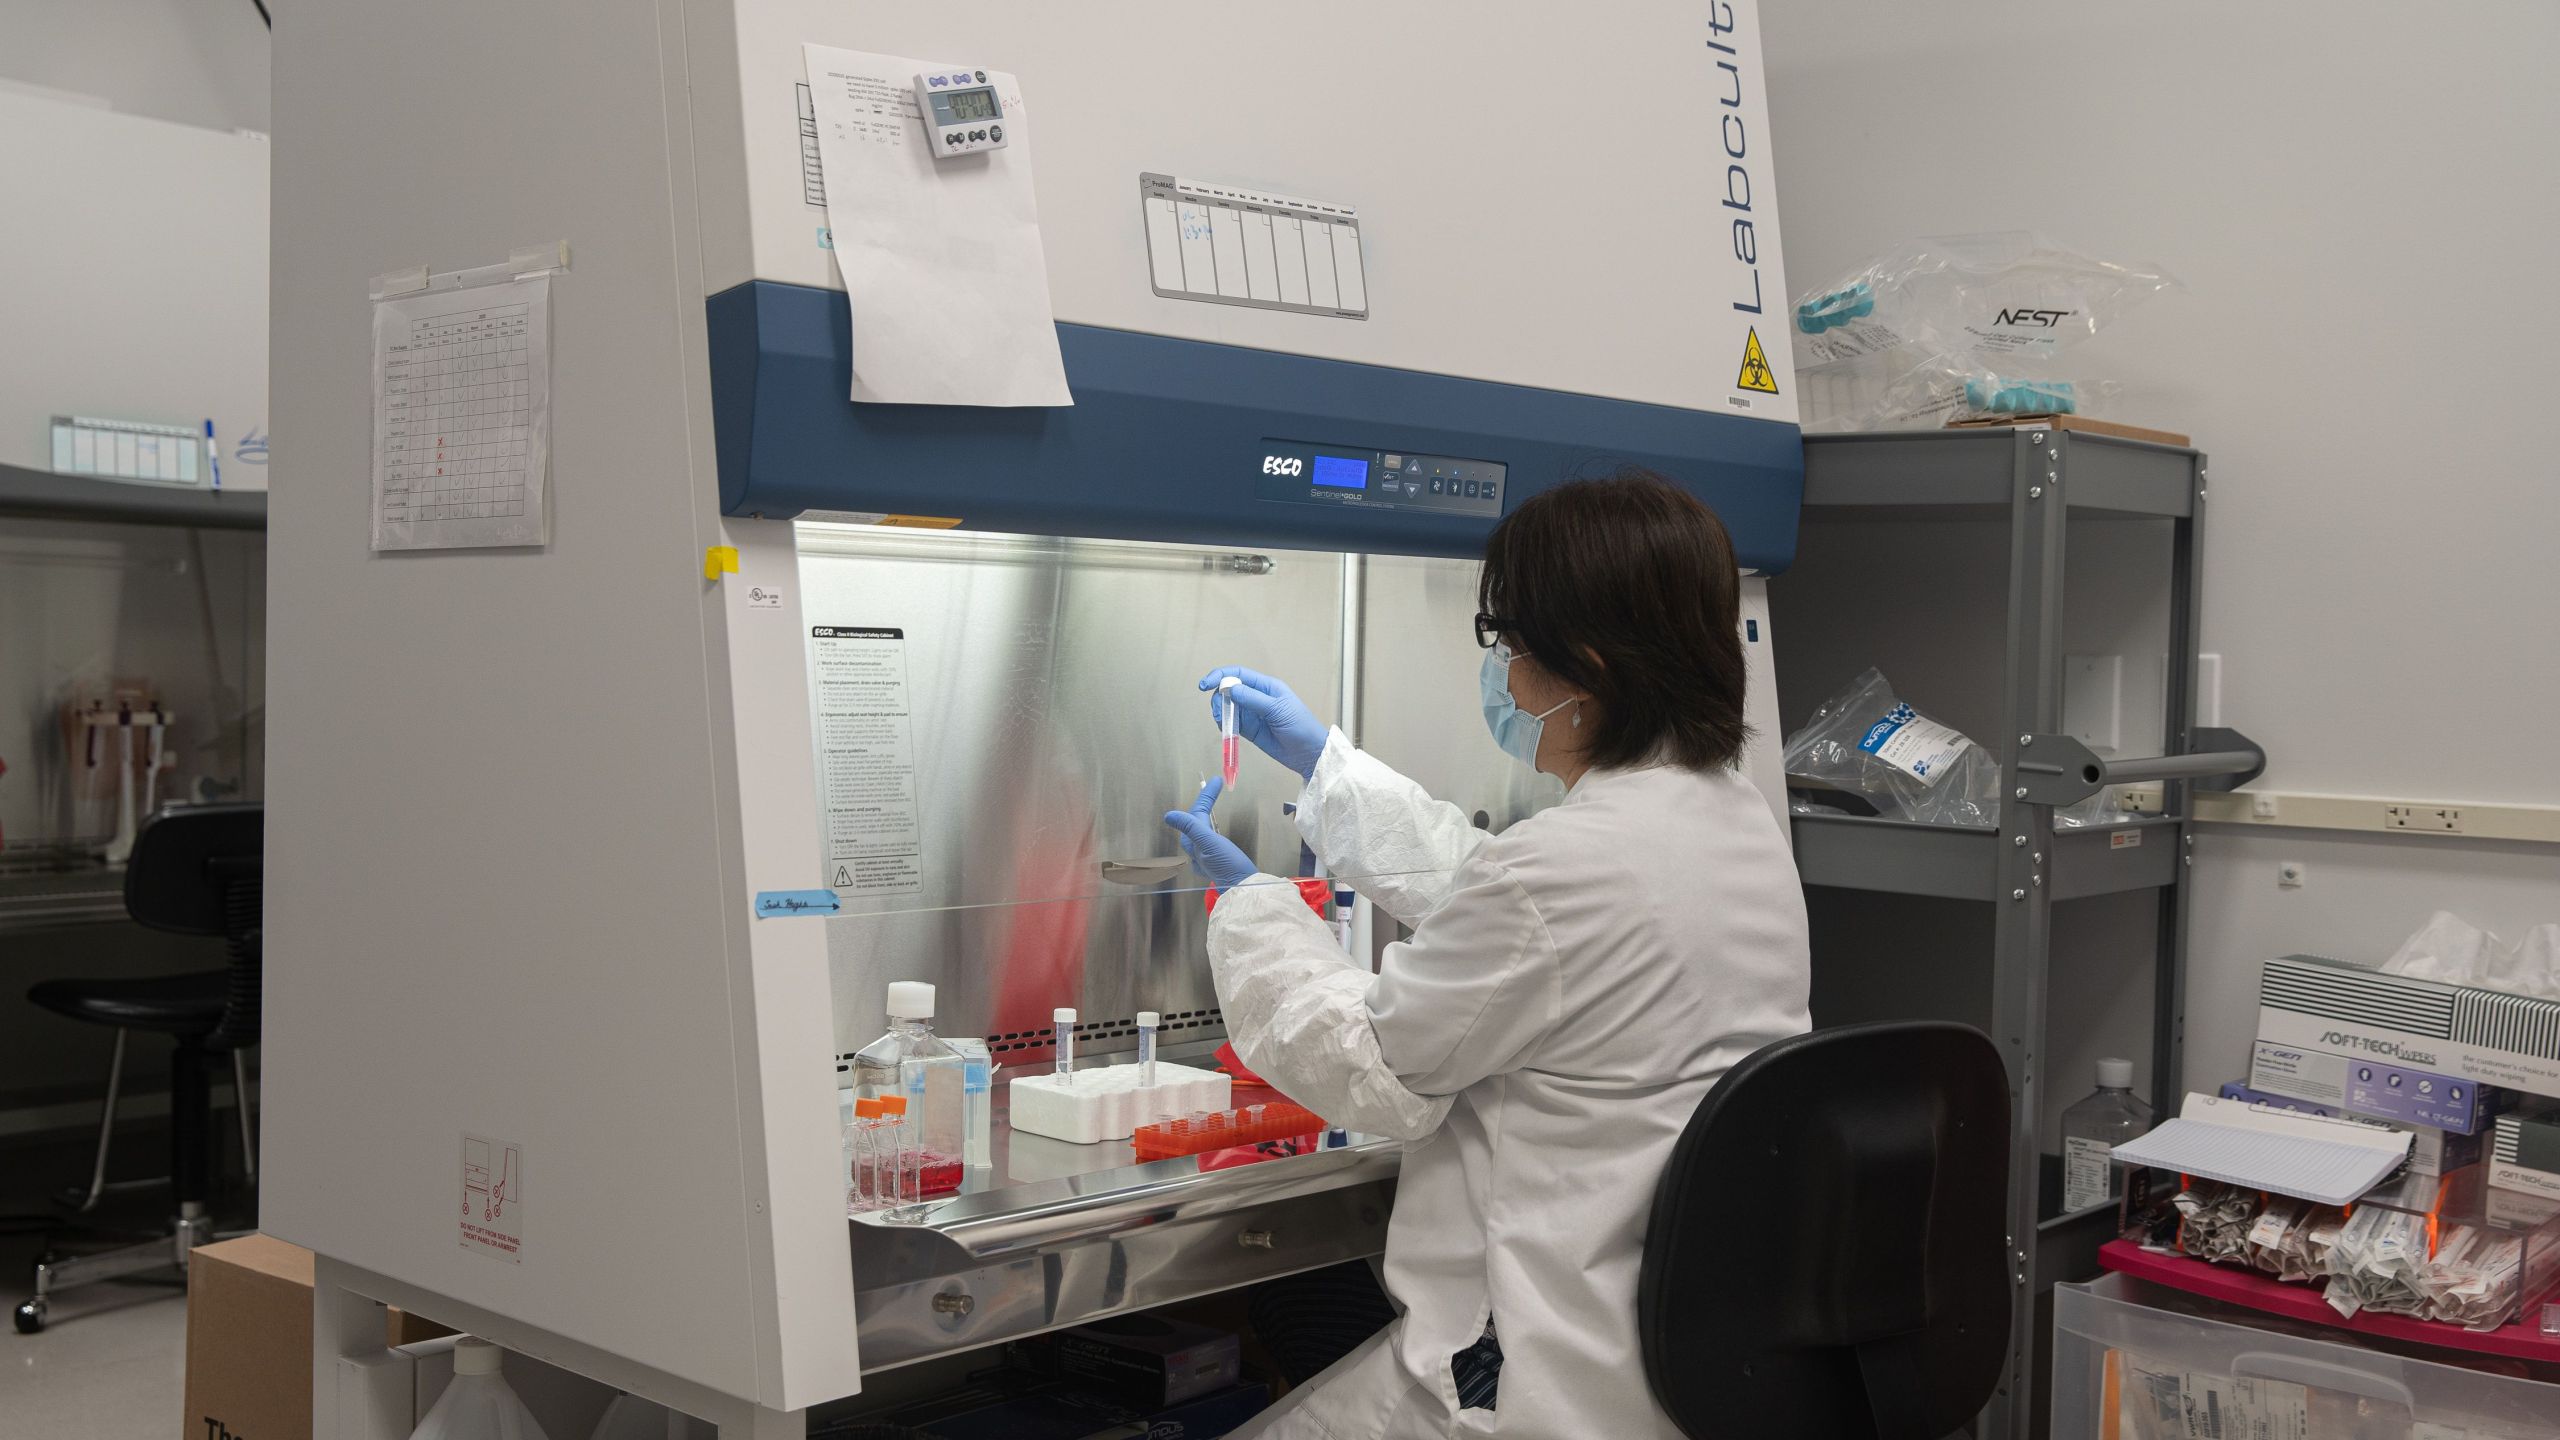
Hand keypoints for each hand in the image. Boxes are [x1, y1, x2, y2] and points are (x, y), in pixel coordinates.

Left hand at [1163, 777, 1256, 889]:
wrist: (1244, 889)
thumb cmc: (1228, 867)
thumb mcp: (1209, 843)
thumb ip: (1191, 827)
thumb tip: (1169, 816)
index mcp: (1195, 842)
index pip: (1198, 812)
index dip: (1206, 795)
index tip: (1217, 781)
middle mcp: (1197, 849)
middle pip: (1197, 820)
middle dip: (1204, 802)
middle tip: (1215, 786)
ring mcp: (1206, 856)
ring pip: (1201, 830)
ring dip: (1205, 815)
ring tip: (1211, 802)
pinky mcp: (1216, 862)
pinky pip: (1209, 841)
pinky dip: (1211, 830)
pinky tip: (1214, 831)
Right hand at [1201, 667, 1329, 780]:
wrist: (1308, 753)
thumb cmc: (1300, 726)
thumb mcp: (1278, 710)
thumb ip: (1253, 699)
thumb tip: (1230, 689)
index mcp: (1266, 686)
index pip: (1238, 674)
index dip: (1220, 676)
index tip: (1205, 684)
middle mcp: (1257, 697)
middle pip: (1229, 690)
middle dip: (1219, 698)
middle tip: (1217, 711)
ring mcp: (1252, 714)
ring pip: (1228, 707)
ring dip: (1220, 712)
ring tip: (1221, 721)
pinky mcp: (1249, 730)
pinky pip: (1231, 723)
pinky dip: (1224, 724)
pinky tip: (1225, 729)